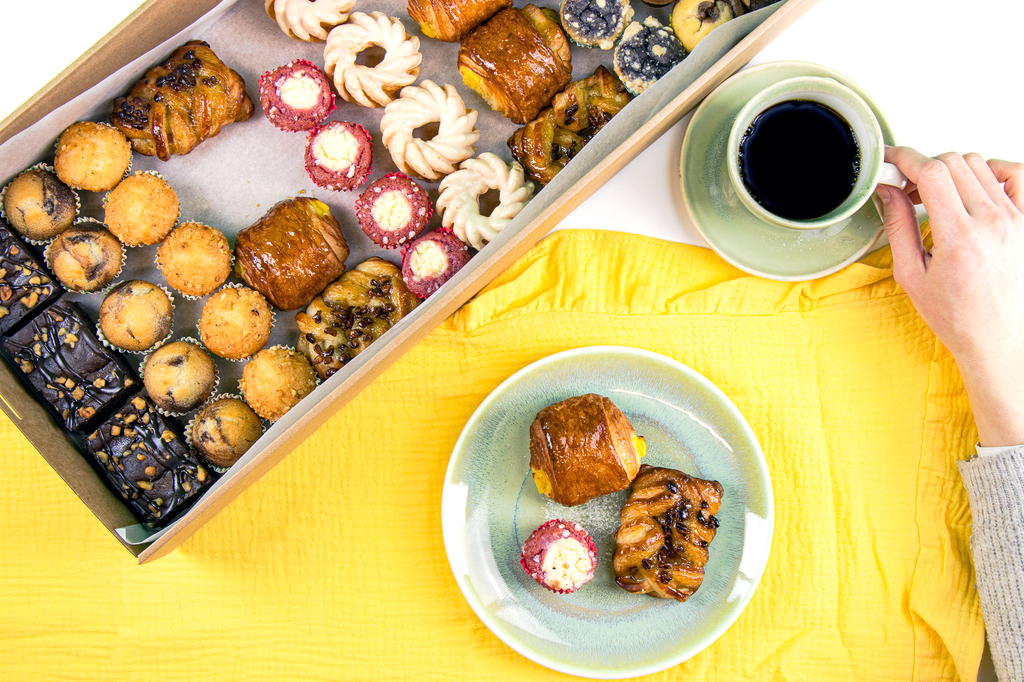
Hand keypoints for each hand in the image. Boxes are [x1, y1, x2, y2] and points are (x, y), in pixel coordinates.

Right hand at [877, 146, 1023, 446]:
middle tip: (909, 188)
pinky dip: (993, 170)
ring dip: (953, 170)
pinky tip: (977, 186)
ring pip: (980, 164)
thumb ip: (898, 226)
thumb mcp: (911, 275)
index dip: (905, 158)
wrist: (999, 338)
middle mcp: (992, 223)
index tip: (891, 160)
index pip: (931, 171)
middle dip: (924, 167)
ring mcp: (1016, 219)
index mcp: (959, 237)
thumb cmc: (958, 316)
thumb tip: (888, 192)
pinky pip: (1015, 173)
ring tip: (940, 193)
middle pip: (953, 162)